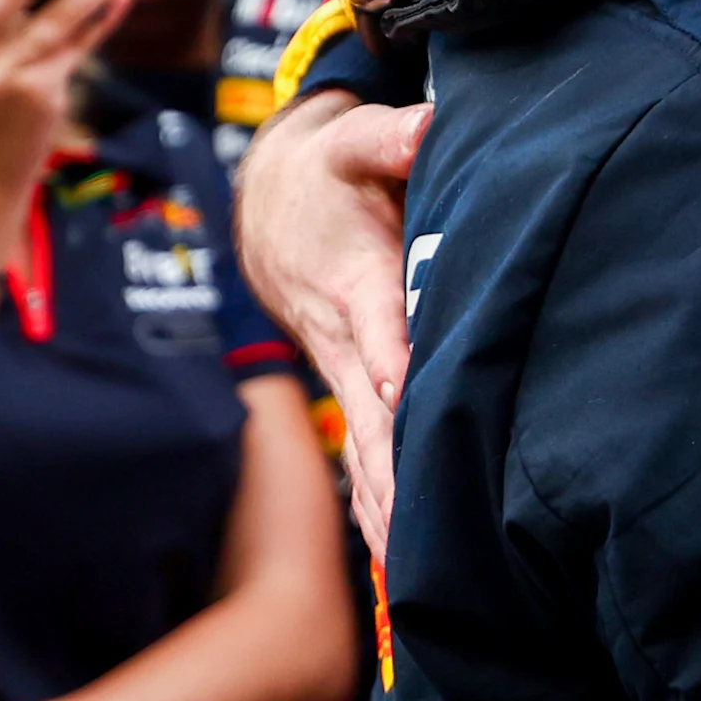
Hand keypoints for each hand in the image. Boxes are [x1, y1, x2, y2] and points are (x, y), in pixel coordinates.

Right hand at [238, 91, 425, 552]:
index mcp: (356, 276)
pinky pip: (369, 460)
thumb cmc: (332, 173)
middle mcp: (346, 337)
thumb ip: (391, 136)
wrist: (274, 209)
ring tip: (419, 575)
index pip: (376, 318)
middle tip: (421, 526)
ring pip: (370, 450)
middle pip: (372, 410)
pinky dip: (382, 513)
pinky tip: (405, 571)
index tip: (403, 391)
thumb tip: (426, 126)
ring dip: (389, 509)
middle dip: (393, 467)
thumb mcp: (355, 140)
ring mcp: (346, 372)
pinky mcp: (354, 392)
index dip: (390, 353)